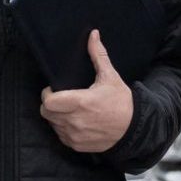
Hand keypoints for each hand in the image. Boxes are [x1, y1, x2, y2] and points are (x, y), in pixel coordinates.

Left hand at [40, 31, 134, 152]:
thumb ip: (98, 55)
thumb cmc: (122, 102)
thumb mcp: (110, 77)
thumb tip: (93, 35)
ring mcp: (75, 135)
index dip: (47, 94)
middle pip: (46, 113)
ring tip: (68, 110)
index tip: (53, 90)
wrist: (134, 128)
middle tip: (60, 99)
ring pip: (52, 125)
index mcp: (80, 102)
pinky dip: (63, 129)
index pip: (48, 101)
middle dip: (50, 105)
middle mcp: (75, 121)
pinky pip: (61, 136)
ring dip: (56, 117)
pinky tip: (75, 122)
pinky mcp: (77, 145)